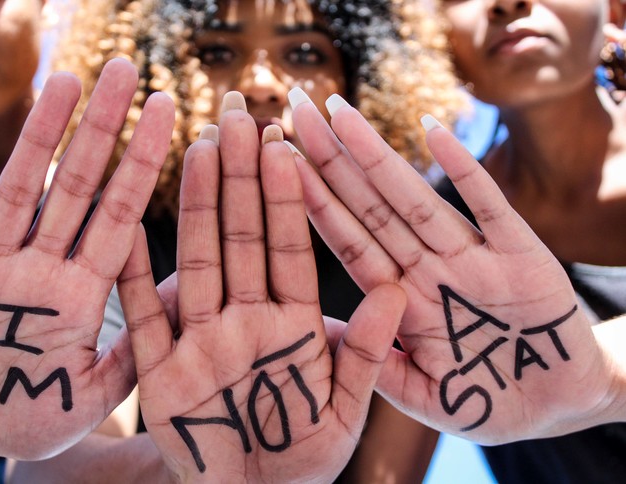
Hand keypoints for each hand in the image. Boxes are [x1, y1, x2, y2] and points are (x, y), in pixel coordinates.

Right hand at [0, 59, 174, 459]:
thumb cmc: (31, 416)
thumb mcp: (96, 389)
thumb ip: (139, 345)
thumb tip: (191, 292)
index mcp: (82, 294)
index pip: (120, 214)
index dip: (144, 162)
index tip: (169, 112)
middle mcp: (40, 272)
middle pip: (76, 187)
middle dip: (100, 128)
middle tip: (124, 68)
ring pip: (19, 193)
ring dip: (39, 138)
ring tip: (64, 81)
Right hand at [118, 92, 405, 481]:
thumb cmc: (303, 461)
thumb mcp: (345, 411)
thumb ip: (366, 354)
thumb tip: (397, 292)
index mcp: (292, 327)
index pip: (289, 250)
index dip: (287, 200)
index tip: (285, 148)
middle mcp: (244, 322)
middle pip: (241, 241)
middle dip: (240, 181)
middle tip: (236, 119)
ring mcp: (200, 343)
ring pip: (196, 263)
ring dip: (196, 208)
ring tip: (197, 151)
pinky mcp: (159, 376)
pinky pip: (143, 321)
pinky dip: (133, 280)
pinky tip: (127, 231)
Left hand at [290, 92, 614, 443]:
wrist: (562, 404)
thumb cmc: (489, 401)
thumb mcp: (428, 397)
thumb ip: (381, 367)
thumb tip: (324, 332)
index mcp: (403, 302)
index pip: (347, 242)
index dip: (312, 202)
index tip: (275, 163)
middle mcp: (430, 271)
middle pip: (370, 208)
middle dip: (329, 161)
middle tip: (293, 109)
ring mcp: (474, 259)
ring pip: (415, 200)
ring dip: (376, 156)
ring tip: (338, 113)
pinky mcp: (524, 255)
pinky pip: (489, 207)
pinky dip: (466, 171)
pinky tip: (432, 131)